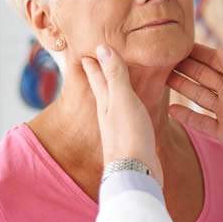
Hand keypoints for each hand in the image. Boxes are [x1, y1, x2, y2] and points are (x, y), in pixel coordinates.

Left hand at [82, 45, 163, 186]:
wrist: (137, 173)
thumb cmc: (129, 136)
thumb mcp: (122, 100)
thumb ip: (115, 75)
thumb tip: (102, 48)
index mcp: (105, 103)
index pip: (96, 77)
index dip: (92, 63)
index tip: (86, 50)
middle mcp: (110, 114)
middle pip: (103, 89)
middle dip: (99, 74)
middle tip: (94, 60)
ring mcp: (121, 128)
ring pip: (116, 102)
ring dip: (115, 89)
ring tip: (117, 80)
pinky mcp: (134, 139)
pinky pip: (130, 115)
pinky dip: (131, 105)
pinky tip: (135, 108)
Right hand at [168, 44, 222, 168]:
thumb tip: (217, 52)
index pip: (213, 59)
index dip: (196, 52)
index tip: (176, 43)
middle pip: (201, 76)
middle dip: (182, 66)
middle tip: (160, 57)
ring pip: (197, 96)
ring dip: (180, 87)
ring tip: (159, 77)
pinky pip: (201, 123)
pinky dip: (186, 116)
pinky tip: (170, 108)